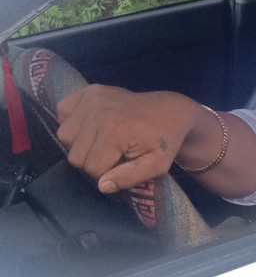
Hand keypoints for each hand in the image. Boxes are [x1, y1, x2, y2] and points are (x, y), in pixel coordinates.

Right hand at [57, 84, 198, 192]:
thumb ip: (129, 178)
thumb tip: (101, 186)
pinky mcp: (89, 90)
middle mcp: (98, 111)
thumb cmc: (165, 140)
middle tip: (117, 149)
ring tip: (104, 137)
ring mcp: (92, 97)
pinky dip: (73, 120)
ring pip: (64, 136)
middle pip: (75, 156)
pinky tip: (93, 122)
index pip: (92, 169)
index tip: (125, 160)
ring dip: (81, 142)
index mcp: (114, 131)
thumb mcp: (157, 164)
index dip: (108, 171)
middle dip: (94, 159)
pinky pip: (63, 111)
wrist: (172, 110)